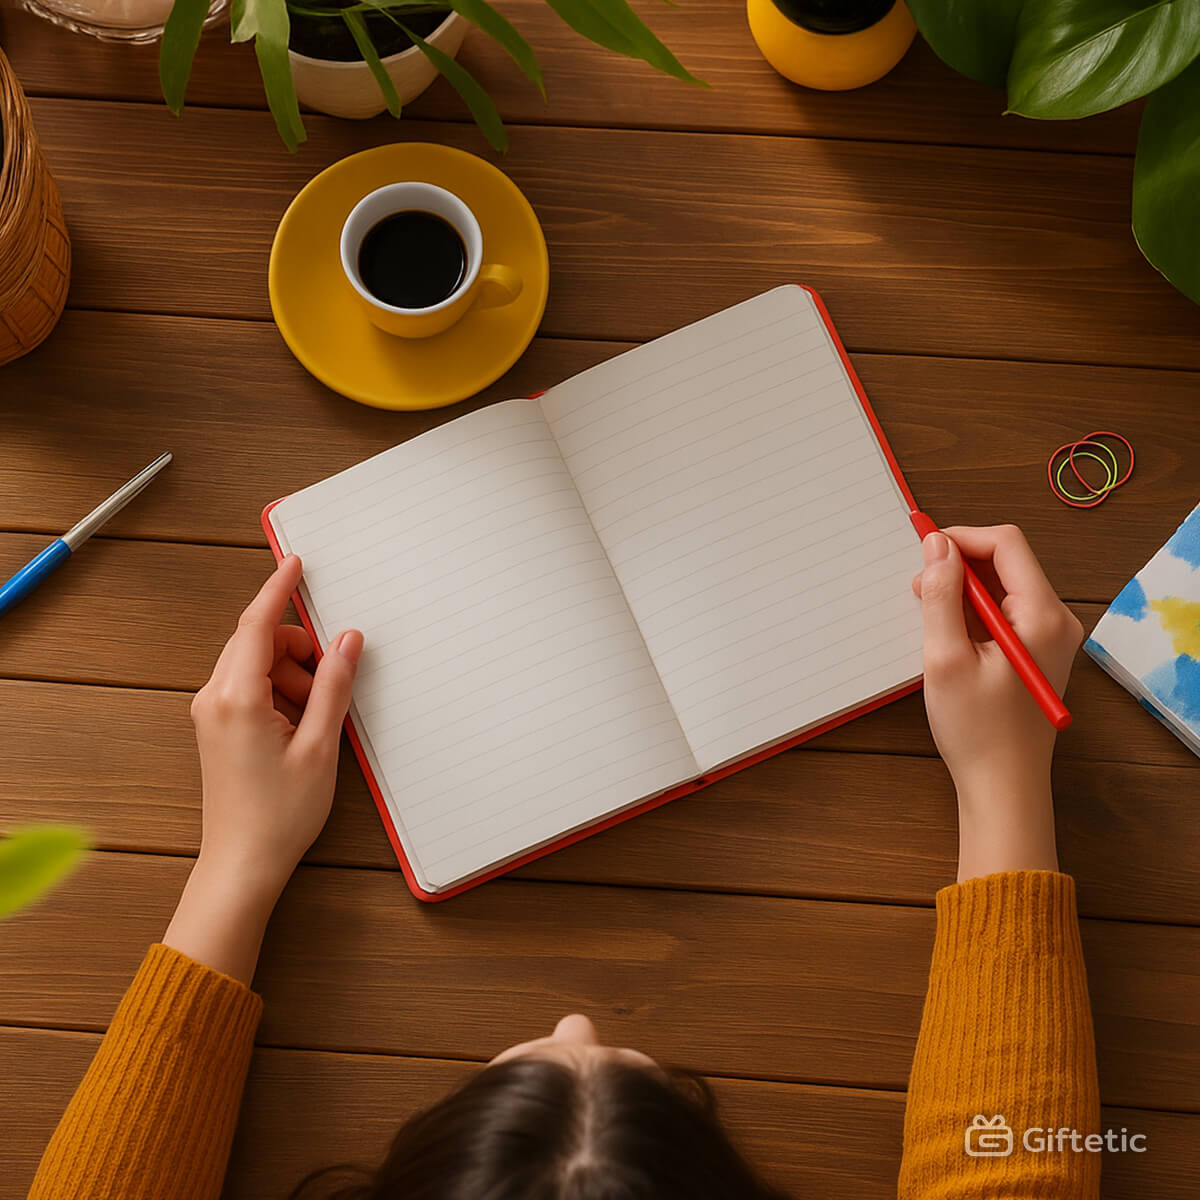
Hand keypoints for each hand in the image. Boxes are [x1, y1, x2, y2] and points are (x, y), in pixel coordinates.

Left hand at [189, 554, 362, 897]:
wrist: (243, 863)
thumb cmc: (279, 813)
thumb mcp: (321, 744)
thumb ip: (334, 684)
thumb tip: (347, 640)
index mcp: (236, 697)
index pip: (256, 624)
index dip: (278, 590)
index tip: (295, 564)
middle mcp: (215, 698)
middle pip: (258, 642)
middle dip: (298, 648)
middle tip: (332, 676)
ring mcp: (211, 712)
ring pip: (256, 664)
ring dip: (292, 674)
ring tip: (316, 717)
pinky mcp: (217, 726)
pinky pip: (250, 687)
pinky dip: (280, 692)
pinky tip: (302, 723)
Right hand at [913, 525, 1082, 878]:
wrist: (1003, 787)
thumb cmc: (977, 731)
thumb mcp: (947, 658)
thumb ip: (942, 596)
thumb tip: (937, 545)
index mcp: (1043, 615)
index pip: (1006, 544)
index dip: (962, 538)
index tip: (924, 550)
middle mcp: (1056, 619)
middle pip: (1006, 562)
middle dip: (959, 566)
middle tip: (920, 592)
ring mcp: (1050, 637)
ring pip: (1002, 586)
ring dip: (962, 591)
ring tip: (930, 619)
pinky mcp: (1037, 652)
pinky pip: (1004, 611)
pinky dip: (972, 612)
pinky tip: (949, 638)